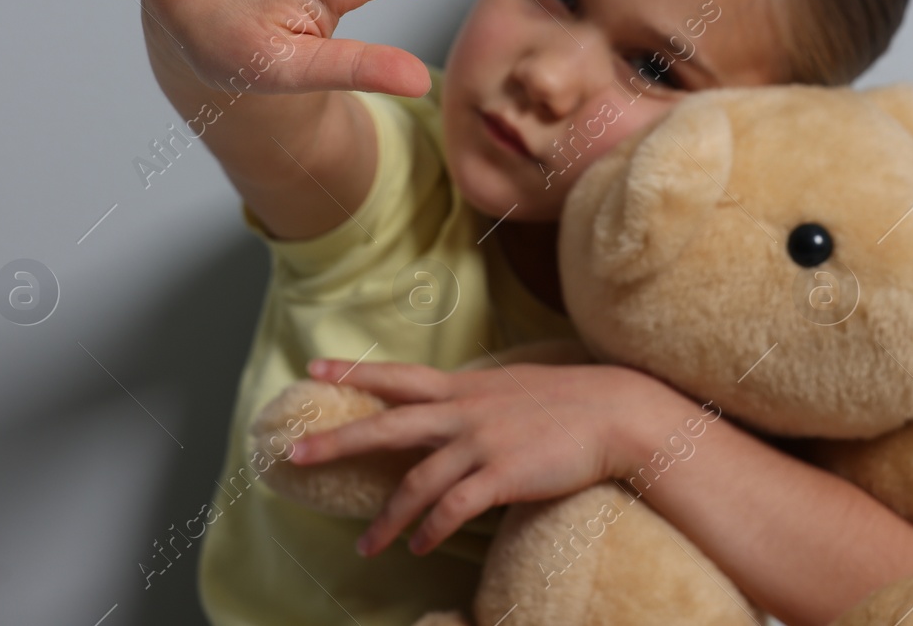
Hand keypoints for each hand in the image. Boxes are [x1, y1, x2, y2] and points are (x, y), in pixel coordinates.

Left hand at [289, 357, 674, 555]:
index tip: (314, 366)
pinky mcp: (503, 476)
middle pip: (387, 427)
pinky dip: (431, 529)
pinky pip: (454, 508)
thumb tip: (452, 408)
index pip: (398, 377)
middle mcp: (464, 412)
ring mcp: (482, 443)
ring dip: (387, 519)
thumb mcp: (513, 388)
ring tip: (366, 545)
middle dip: (338, 441)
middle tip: (296, 454)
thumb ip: (477, 400)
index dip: (355, 371)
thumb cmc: (569, 402)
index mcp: (465, 387)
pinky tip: (418, 545)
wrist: (616, 412)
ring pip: (416, 483)